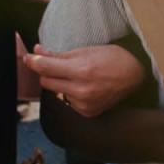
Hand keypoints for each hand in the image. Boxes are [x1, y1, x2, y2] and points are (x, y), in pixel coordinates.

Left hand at [23, 44, 145, 116]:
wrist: (135, 77)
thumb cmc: (113, 58)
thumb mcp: (87, 50)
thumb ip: (60, 55)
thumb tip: (37, 52)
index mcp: (81, 70)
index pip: (47, 68)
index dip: (34, 62)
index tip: (28, 58)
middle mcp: (81, 90)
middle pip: (47, 82)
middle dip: (48, 72)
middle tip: (57, 64)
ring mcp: (84, 104)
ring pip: (57, 93)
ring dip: (61, 83)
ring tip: (80, 76)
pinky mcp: (87, 113)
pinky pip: (68, 102)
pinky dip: (72, 94)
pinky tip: (86, 87)